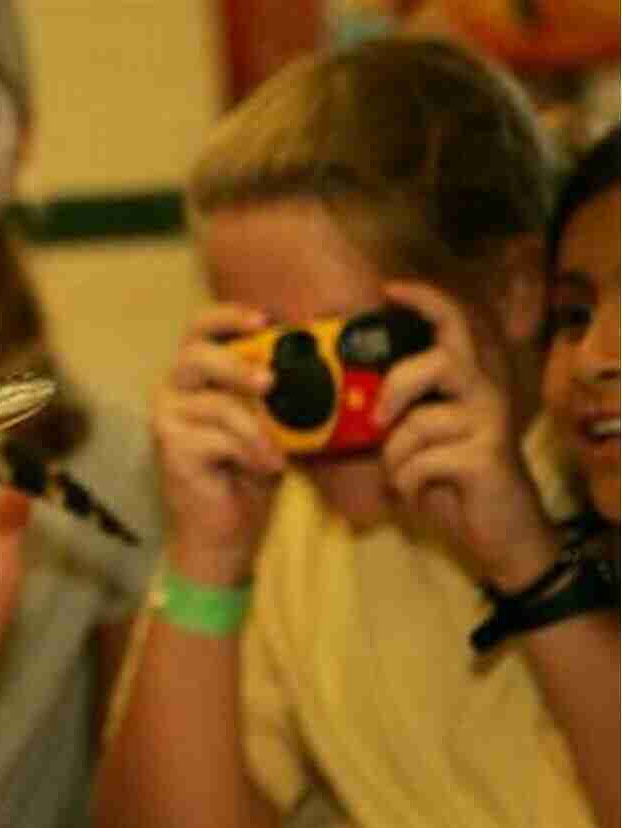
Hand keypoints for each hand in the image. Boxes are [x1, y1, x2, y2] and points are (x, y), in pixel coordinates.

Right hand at [152, 304, 285, 583]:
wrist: (225, 531)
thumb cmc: (246, 473)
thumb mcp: (269, 423)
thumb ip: (273, 393)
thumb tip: (315, 363)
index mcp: (194, 376)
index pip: (200, 328)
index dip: (228, 316)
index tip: (265, 318)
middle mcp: (172, 391)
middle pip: (197, 354)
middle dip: (238, 364)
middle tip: (270, 382)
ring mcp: (168, 420)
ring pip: (217, 404)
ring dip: (257, 429)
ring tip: (278, 452)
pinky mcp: (173, 450)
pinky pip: (220, 438)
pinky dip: (252, 452)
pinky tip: (266, 468)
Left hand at [377, 282, 555, 587]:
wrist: (499, 533)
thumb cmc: (449, 480)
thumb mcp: (414, 441)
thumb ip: (388, 414)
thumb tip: (332, 399)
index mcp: (466, 381)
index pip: (453, 324)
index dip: (424, 300)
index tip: (388, 288)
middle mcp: (484, 392)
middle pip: (442, 360)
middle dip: (399, 385)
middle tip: (377, 417)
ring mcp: (488, 424)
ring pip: (420, 423)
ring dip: (395, 457)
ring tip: (402, 476)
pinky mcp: (486, 457)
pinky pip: (422, 462)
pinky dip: (406, 484)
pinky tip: (416, 495)